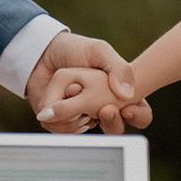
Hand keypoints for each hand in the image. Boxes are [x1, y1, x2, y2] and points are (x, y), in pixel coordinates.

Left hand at [26, 31, 151, 133]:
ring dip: (77, 111)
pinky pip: (63, 130)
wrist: (40, 52)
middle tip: (105, 109)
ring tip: (71, 90)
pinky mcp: (60, 123)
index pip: (140, 114)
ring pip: (88, 131)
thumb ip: (118, 68)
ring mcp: (81, 118)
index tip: (128, 108)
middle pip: (115, 129)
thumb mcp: (99, 51)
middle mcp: (101, 110)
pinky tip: (55, 102)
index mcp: (117, 94)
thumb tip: (128, 95)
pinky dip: (58, 116)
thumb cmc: (74, 49)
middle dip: (111, 121)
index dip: (138, 116)